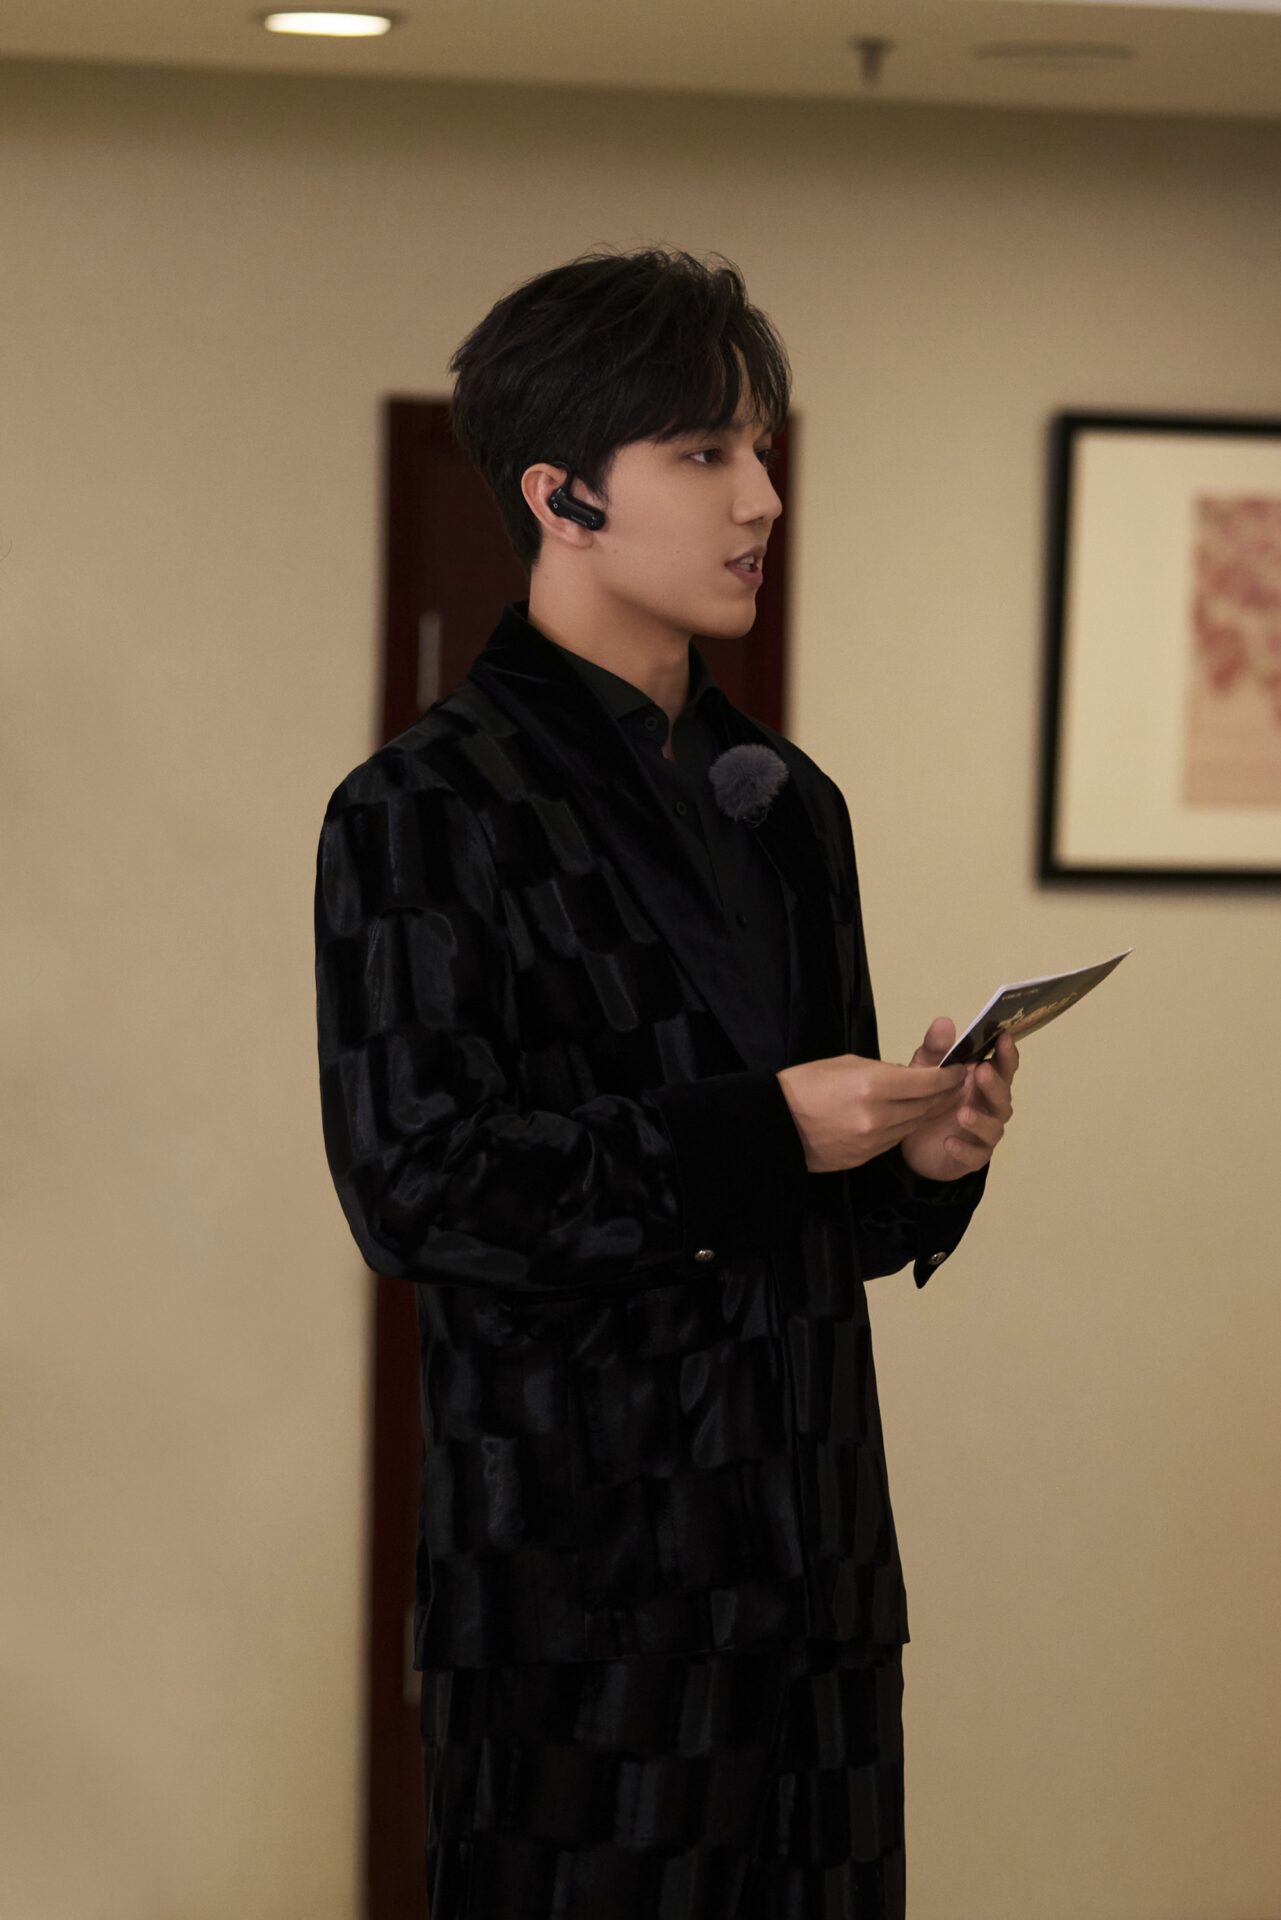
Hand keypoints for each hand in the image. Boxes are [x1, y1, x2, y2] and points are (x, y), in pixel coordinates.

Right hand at [776, 1049, 968, 1174]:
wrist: (775, 1124)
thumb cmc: (806, 1083)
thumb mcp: (846, 1063)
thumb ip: (883, 1071)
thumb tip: (910, 1076)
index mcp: (872, 1085)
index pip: (926, 1082)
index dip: (948, 1076)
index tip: (959, 1069)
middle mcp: (878, 1116)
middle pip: (926, 1106)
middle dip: (944, 1094)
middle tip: (955, 1083)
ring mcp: (873, 1141)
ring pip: (914, 1125)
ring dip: (928, 1112)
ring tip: (937, 1100)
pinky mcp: (866, 1157)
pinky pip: (895, 1139)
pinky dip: (906, 1126)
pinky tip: (908, 1116)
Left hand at [898, 1016, 1018, 1182]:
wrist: (914, 1142)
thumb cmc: (930, 1099)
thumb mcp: (925, 1070)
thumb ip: (936, 1049)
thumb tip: (944, 1021)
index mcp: (985, 1081)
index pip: (1003, 1066)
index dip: (1006, 1052)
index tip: (1004, 1036)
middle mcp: (990, 1106)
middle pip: (1003, 1095)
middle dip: (995, 1083)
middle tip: (982, 1071)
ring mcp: (984, 1133)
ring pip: (993, 1126)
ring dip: (980, 1120)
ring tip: (962, 1113)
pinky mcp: (973, 1156)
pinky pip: (974, 1155)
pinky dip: (964, 1149)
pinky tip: (949, 1142)